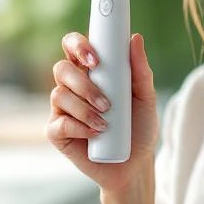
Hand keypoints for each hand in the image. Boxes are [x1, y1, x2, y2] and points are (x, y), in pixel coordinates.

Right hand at [45, 31, 159, 194]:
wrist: (134, 165)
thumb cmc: (139, 127)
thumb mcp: (146, 98)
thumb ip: (141, 70)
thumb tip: (136, 38)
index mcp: (90, 71)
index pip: (73, 46)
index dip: (78, 45)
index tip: (95, 59)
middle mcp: (73, 87)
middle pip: (61, 68)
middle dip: (82, 83)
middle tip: (105, 100)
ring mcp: (62, 109)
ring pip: (59, 95)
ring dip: (84, 108)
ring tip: (106, 121)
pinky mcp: (57, 133)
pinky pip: (59, 123)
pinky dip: (79, 127)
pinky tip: (95, 133)